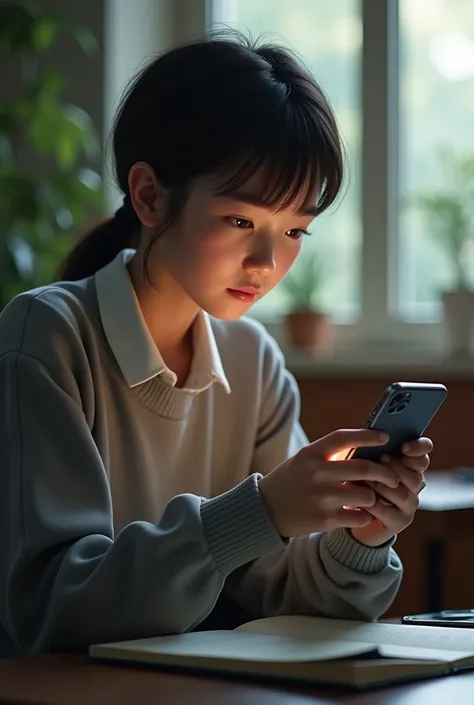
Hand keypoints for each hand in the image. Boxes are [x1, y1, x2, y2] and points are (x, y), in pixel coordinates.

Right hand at [258, 429, 399, 537]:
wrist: (266, 509)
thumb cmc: (291, 480)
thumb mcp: (304, 459)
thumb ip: (330, 454)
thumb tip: (366, 447)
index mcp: (311, 453)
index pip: (344, 437)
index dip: (368, 435)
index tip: (385, 436)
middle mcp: (317, 473)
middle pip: (364, 468)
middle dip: (386, 473)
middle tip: (393, 477)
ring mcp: (321, 497)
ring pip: (366, 495)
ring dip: (374, 497)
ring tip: (372, 498)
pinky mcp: (325, 520)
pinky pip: (359, 516)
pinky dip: (366, 515)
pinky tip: (362, 513)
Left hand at [350, 437, 432, 546]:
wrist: (352, 513)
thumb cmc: (357, 480)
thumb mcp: (362, 462)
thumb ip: (371, 450)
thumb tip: (369, 436)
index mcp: (409, 465)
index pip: (423, 454)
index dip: (419, 448)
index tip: (404, 447)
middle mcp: (414, 485)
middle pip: (416, 475)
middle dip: (398, 466)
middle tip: (381, 458)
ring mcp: (409, 505)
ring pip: (403, 493)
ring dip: (383, 485)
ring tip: (365, 479)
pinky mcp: (399, 522)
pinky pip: (388, 512)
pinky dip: (373, 504)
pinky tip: (360, 499)